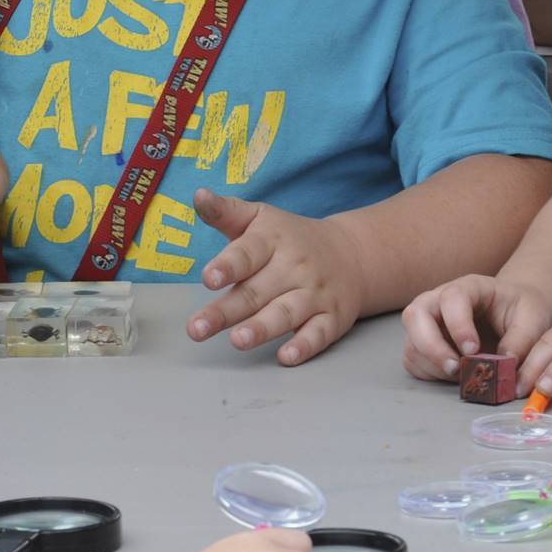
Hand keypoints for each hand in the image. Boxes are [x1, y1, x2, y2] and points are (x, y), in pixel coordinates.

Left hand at [185, 189, 365, 366]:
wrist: (353, 253)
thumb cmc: (292, 239)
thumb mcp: (260, 218)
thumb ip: (226, 212)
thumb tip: (198, 195)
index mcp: (273, 241)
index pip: (248, 252)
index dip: (228, 265)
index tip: (209, 278)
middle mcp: (295, 267)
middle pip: (257, 291)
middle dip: (226, 311)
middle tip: (197, 328)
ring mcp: (315, 294)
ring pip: (287, 313)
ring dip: (263, 328)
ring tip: (238, 340)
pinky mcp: (332, 317)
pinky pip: (319, 333)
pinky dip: (305, 346)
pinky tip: (287, 356)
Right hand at [400, 275, 551, 382]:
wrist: (514, 316)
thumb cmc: (521, 311)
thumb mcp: (533, 319)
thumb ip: (521, 339)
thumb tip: (504, 364)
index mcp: (470, 287)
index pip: (452, 297)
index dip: (458, 324)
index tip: (473, 350)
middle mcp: (440, 301)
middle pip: (415, 315)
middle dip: (432, 347)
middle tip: (456, 368)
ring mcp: (428, 322)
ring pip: (412, 343)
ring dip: (434, 365)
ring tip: (464, 374)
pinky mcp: (424, 345)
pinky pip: (414, 361)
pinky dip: (431, 374)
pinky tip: (456, 375)